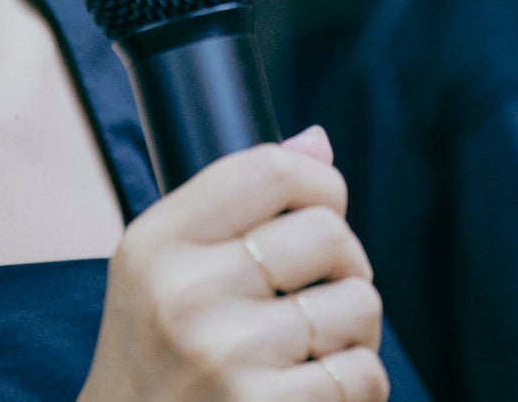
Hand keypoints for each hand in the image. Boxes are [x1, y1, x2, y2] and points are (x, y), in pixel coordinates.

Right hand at [79, 127, 389, 401]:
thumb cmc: (155, 358)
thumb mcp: (160, 270)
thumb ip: (234, 203)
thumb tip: (317, 142)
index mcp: (158, 243)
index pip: (271, 169)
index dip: (321, 184)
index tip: (322, 212)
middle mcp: (186, 293)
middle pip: (329, 233)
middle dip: (346, 264)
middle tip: (320, 293)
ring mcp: (226, 356)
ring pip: (359, 303)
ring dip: (356, 330)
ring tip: (318, 348)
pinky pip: (362, 374)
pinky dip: (358, 386)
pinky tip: (319, 391)